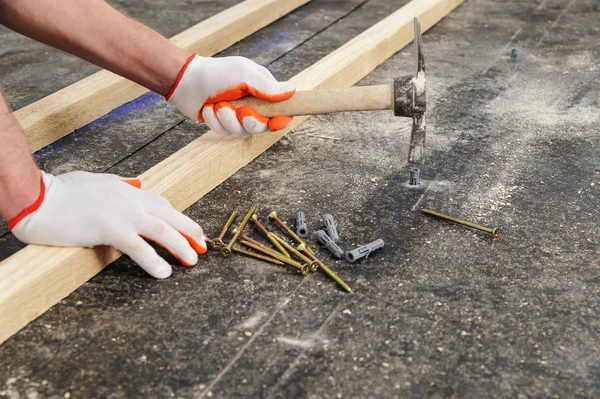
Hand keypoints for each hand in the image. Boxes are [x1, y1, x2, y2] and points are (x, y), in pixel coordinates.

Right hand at [8, 171, 206, 278]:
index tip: (192, 231)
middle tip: (203, 246)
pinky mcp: (110, 229)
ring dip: (181, 246)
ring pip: (162, 230)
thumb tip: (133, 185)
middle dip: (190, 232)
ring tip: (192, 261)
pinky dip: (154, 261)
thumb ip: (118, 187)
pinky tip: (164, 272)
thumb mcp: (97, 183)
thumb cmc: (61, 192)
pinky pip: (139, 248)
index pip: (162, 204)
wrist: (39, 198)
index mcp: (128, 190)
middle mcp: (131, 199)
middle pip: (170, 216)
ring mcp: (123, 214)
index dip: (180, 218)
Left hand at [167, 54, 294, 137]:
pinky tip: (208, 109)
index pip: (280, 110)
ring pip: (242, 132)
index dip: (281, 119)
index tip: (276, 123)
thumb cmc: (216, 74)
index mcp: (262, 91)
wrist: (185, 80)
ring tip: (217, 104)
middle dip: (251, 122)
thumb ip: (267, 87)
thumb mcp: (244, 75)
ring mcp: (237, 115)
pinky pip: (225, 132)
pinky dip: (215, 121)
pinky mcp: (223, 123)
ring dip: (228, 120)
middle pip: (262, 127)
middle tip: (242, 112)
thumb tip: (292, 91)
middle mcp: (253, 104)